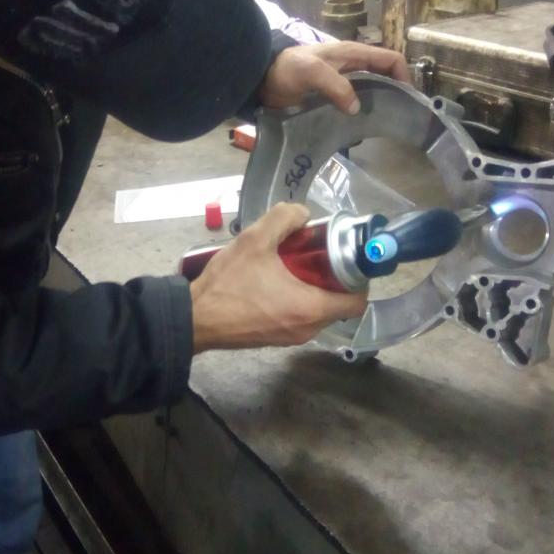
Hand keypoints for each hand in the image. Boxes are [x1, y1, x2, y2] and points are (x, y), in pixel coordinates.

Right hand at [190, 203, 366, 352]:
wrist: (194, 319)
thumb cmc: (227, 284)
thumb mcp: (254, 240)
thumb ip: (283, 219)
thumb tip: (302, 214)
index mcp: (310, 307)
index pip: (356, 302)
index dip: (358, 278)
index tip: (345, 258)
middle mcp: (307, 328)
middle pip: (338, 305)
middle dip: (335, 279)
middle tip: (319, 255)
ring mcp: (291, 338)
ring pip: (319, 312)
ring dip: (316, 289)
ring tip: (296, 264)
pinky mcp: (276, 340)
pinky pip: (300, 319)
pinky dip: (299, 301)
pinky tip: (278, 281)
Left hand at [257, 40, 410, 114]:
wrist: (260, 79)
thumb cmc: (285, 69)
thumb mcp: (311, 72)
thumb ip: (335, 85)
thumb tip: (356, 107)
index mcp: (351, 53)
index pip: (390, 59)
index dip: (404, 75)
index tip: (408, 99)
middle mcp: (351, 65)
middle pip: (384, 76)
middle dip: (395, 93)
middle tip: (400, 117)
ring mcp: (342, 82)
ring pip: (371, 91)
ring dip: (379, 105)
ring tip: (384, 126)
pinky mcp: (331, 97)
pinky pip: (355, 103)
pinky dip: (362, 113)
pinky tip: (362, 129)